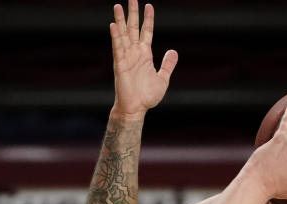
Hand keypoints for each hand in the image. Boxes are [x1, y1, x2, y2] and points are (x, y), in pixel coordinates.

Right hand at [109, 1, 177, 118]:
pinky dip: (115, 37)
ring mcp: (126, 58)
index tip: (148, 5)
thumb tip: (173, 51)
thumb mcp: (163, 78)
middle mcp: (134, 53)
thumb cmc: (147, 96)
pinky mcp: (120, 65)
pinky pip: (118, 48)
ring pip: (123, 35)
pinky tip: (113, 25)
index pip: (146, 32)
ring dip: (120, 20)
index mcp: (145, 55)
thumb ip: (168, 64)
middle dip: (132, 14)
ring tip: (118, 6)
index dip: (148, 19)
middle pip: (133, 29)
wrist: (136, 109)